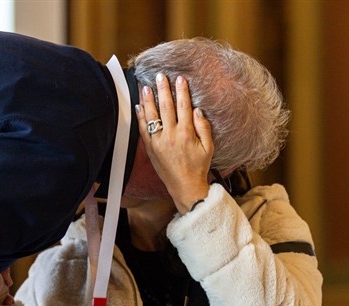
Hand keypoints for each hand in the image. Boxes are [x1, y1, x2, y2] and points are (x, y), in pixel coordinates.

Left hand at [136, 73, 214, 213]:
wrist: (184, 186)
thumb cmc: (198, 167)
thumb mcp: (209, 147)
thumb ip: (204, 127)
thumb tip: (198, 110)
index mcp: (187, 134)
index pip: (183, 107)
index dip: (182, 91)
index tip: (180, 79)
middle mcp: (171, 136)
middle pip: (166, 107)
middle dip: (163, 89)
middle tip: (160, 76)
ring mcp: (158, 142)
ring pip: (152, 116)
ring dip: (149, 100)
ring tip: (146, 86)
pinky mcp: (150, 148)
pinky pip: (143, 130)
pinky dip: (140, 117)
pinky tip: (139, 106)